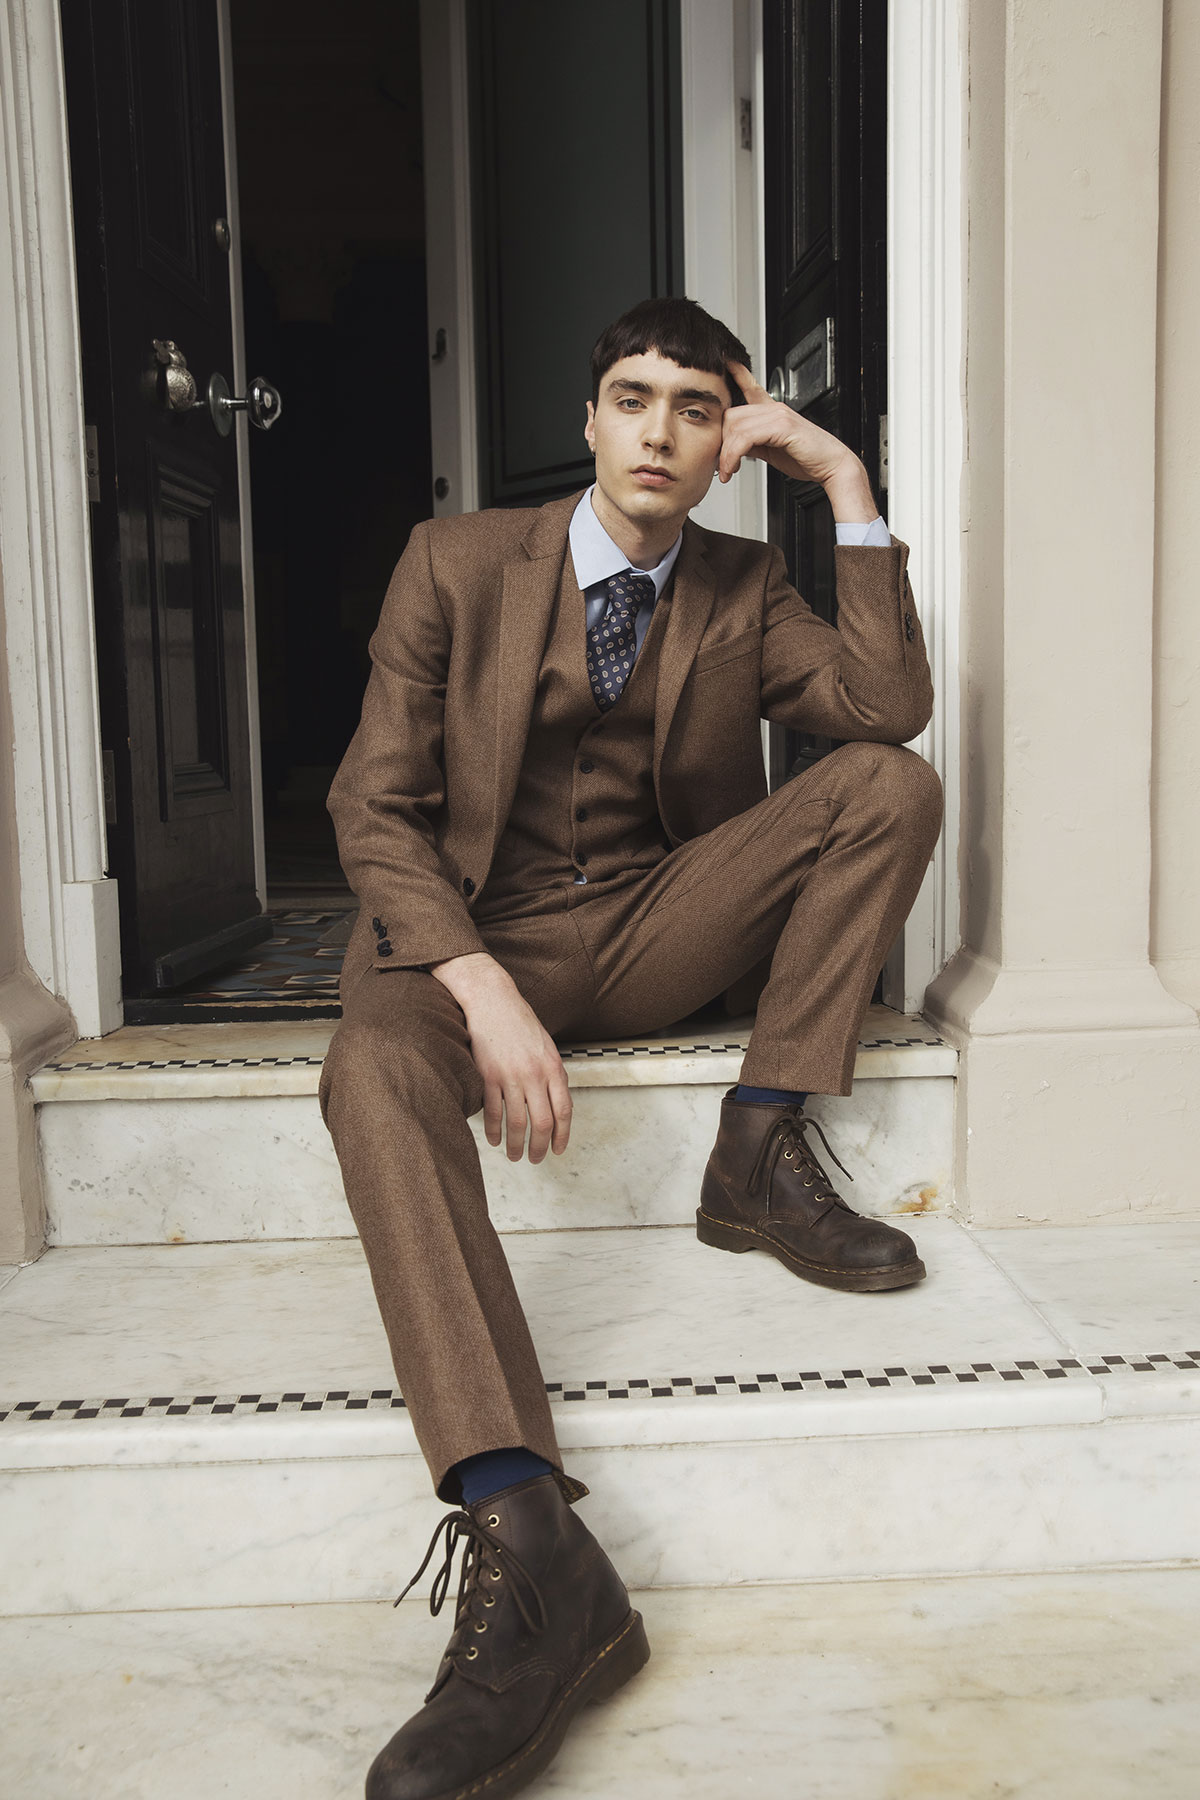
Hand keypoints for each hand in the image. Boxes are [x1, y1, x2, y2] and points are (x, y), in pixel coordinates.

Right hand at [431, 953, 571, 1162]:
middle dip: (539, 1147)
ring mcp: (510, 1075)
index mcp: (554, 1067)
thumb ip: (553, 1074)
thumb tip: (557, 1104)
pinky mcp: (487, 1075)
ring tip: (514, 1155)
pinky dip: (494, 1130)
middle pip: (542, 1122)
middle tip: (535, 1159)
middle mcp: (534, 1074)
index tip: (558, 1150)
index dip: (562, 1135)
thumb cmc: (519, 1022)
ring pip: (517, 1122)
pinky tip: (494, 1139)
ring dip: (516, 1144)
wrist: (492, 999)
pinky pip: (492, 1111)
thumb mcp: (546, 1046)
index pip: (564, 1111)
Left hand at [719, 363, 872, 511]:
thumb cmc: (807, 458)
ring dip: (727, 454)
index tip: (726, 363)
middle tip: (722, 464)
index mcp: (773, 411)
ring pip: (736, 427)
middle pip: (732, 415)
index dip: (737, 374)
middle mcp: (774, 408)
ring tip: (728, 471)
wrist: (831, 465)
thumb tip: (735, 448)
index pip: (750, 388)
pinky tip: (734, 467)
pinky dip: (735, 455)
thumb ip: (753, 444)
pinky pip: (747, 437)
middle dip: (722, 442)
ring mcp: (778, 415)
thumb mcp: (772, 450)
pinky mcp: (782, 426)